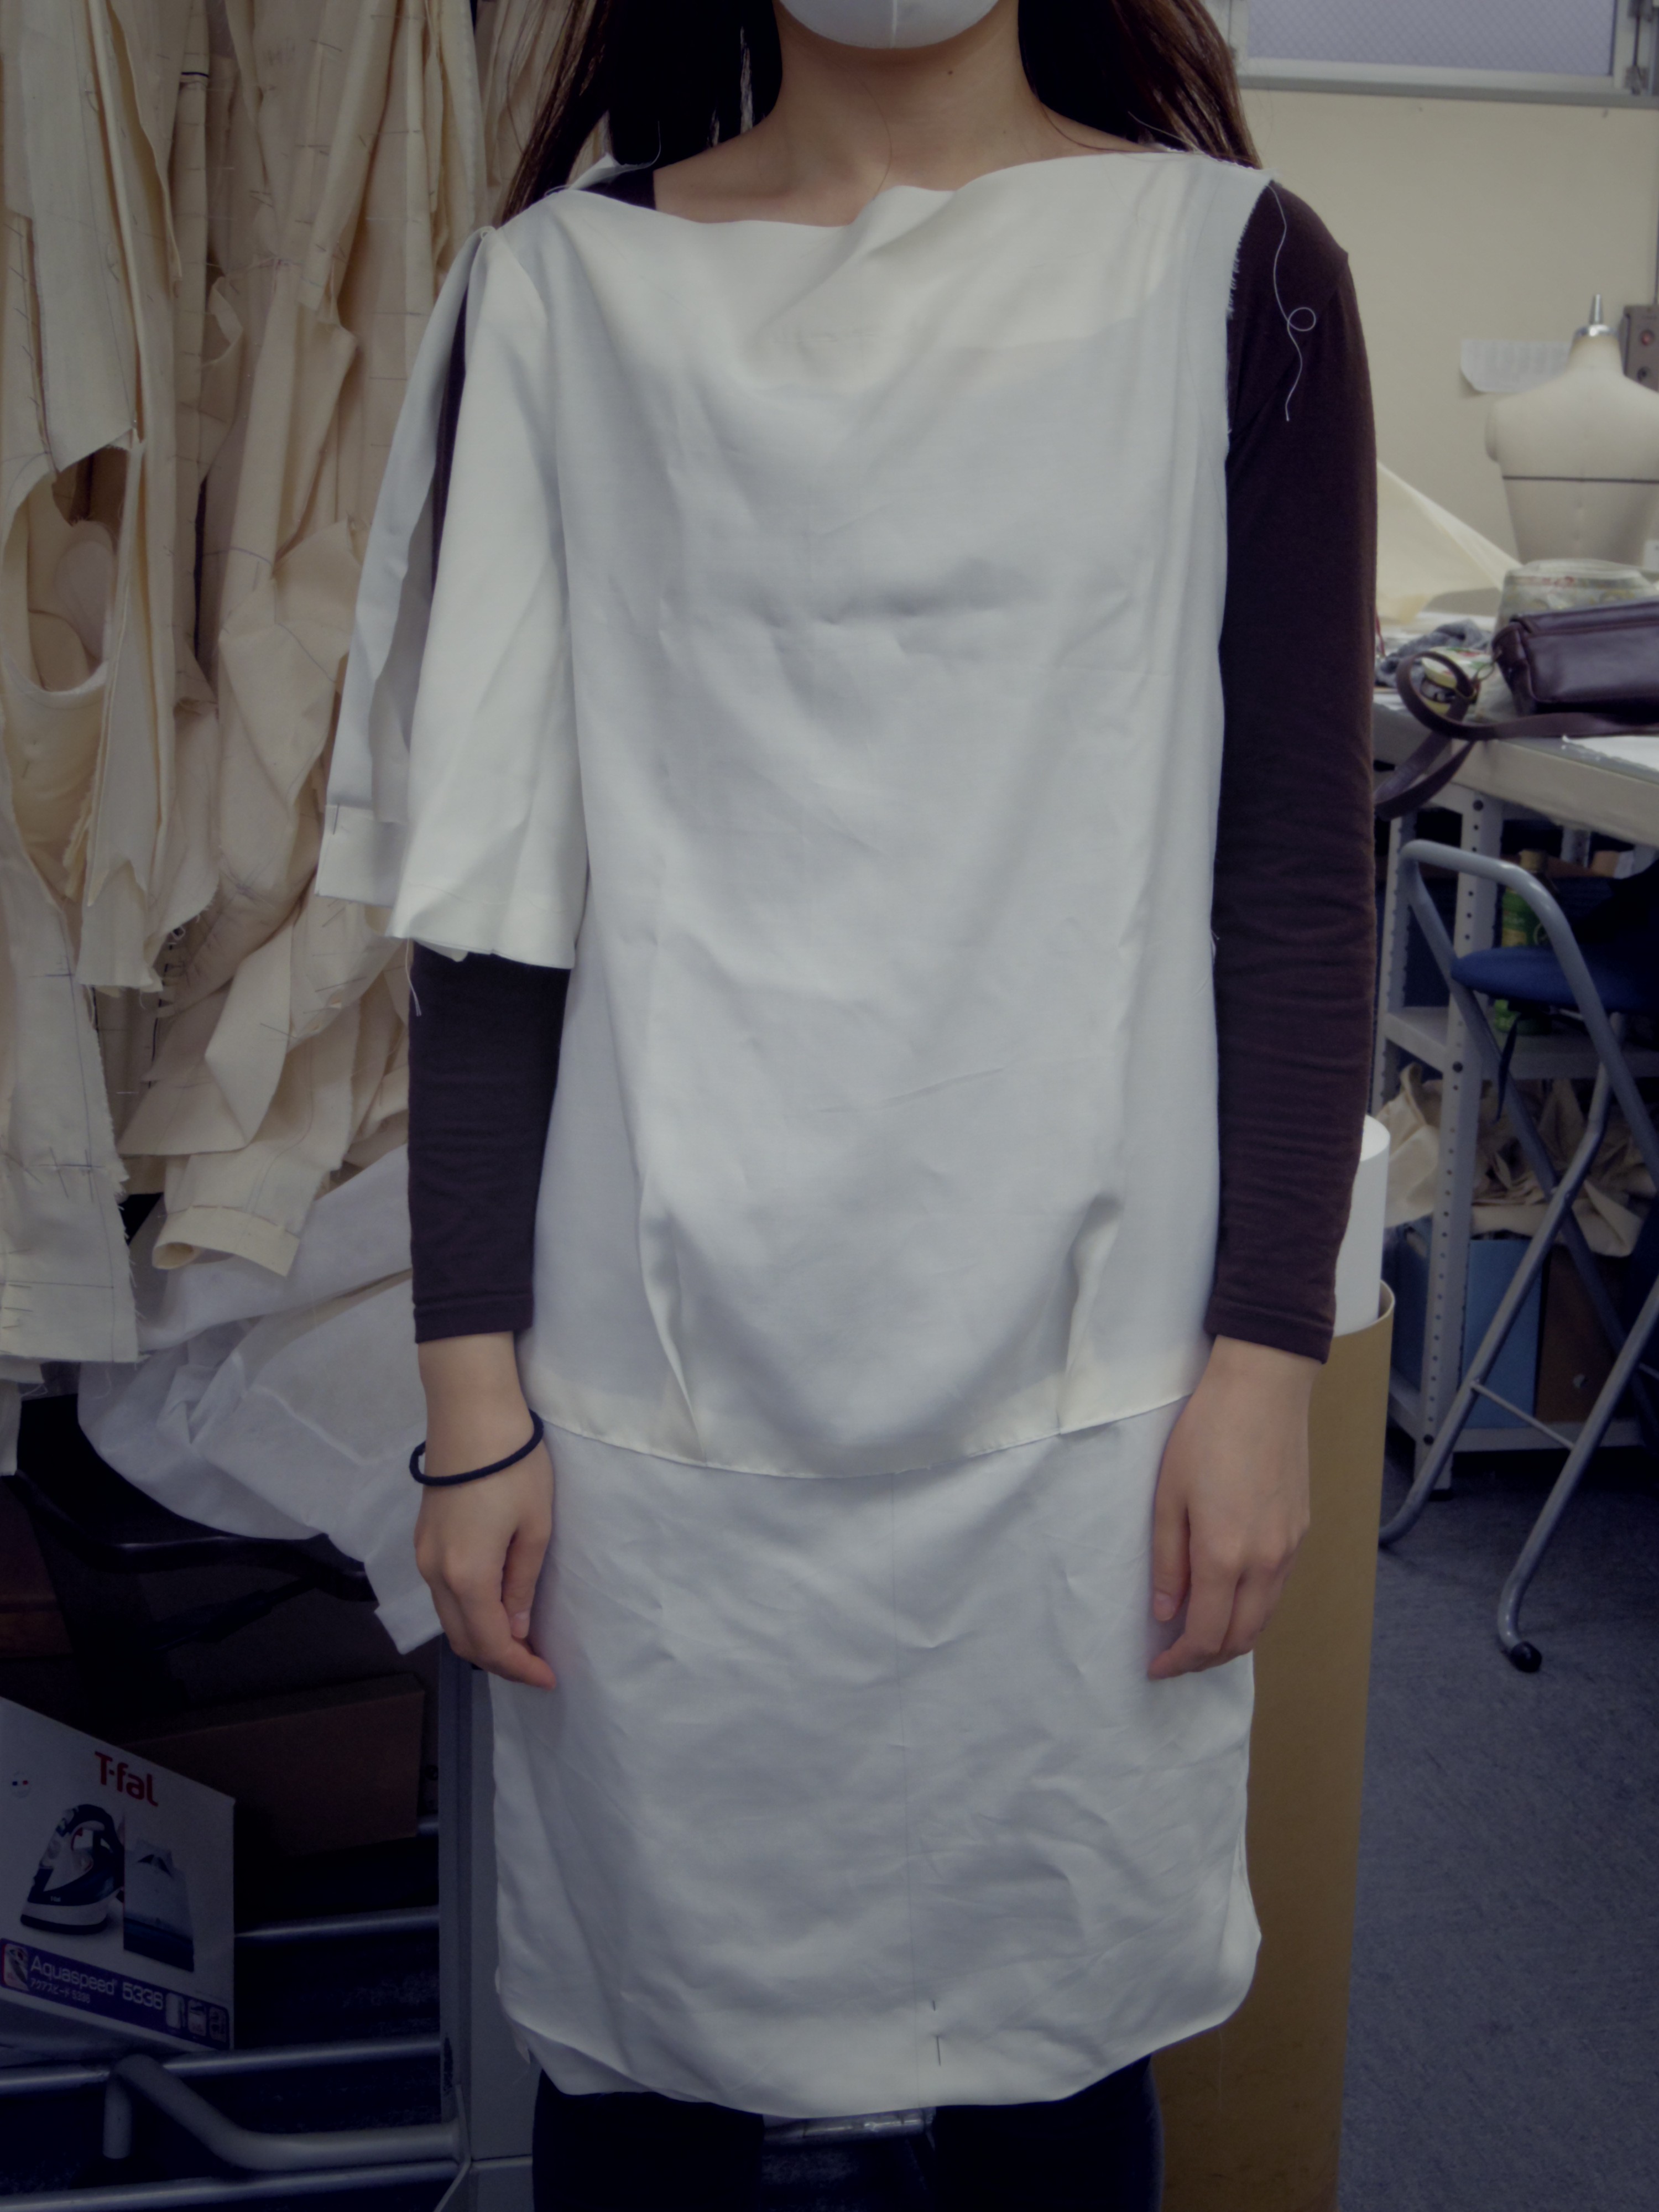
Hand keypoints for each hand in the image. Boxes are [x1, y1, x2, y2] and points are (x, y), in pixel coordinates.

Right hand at [414, 1335, 555, 1690]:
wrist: (470, 1411)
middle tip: (537, 1665)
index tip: (550, 1678)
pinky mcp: (423, 1538)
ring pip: (449, 1617)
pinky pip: (443, 1593)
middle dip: (499, 1660)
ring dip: (481, 1637)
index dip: (520, 1667)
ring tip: (520, 1641)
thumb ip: (522, 1583)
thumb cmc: (515, 1466)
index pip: (491, 1643)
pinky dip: (467, 1612)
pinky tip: (494, 1607)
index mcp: (467, 1576)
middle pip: (463, 1638)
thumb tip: (517, 1627)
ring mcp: (423, 1555)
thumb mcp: (535, 1527)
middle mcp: (435, 1574)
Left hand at [1147, 1334, 1314, 1680]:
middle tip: (1175, 1658)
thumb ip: (1167, 1560)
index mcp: (1225, 1556)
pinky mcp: (1301, 1531)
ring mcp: (1289, 1548)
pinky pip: (1277, 1588)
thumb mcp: (1167, 1496)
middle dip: (1206, 1659)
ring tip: (1199, 1634)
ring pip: (1264, 1618)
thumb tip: (1166, 1613)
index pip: (1206, 1635)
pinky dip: (1252, 1609)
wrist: (1264, 1389)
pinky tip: (1228, 1596)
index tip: (1156, 1668)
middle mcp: (1266, 1561)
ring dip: (1232, 1638)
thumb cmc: (1206, 1434)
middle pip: (1241, 1638)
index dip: (1180, 1661)